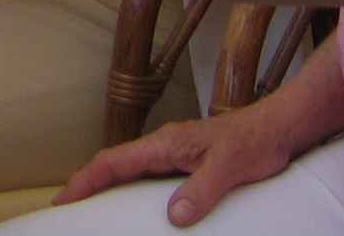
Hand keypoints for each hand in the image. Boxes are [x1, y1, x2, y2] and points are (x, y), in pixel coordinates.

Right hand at [54, 107, 317, 224]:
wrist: (280, 127)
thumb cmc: (256, 142)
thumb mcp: (230, 167)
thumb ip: (202, 190)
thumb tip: (174, 216)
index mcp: (165, 144)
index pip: (113, 161)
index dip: (85, 181)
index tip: (63, 201)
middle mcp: (164, 147)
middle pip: (114, 166)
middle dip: (87, 186)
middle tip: (67, 212)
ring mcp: (174, 154)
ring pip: (130, 171)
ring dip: (108, 189)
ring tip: (92, 214)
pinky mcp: (187, 163)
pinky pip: (149, 178)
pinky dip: (131, 191)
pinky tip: (135, 209)